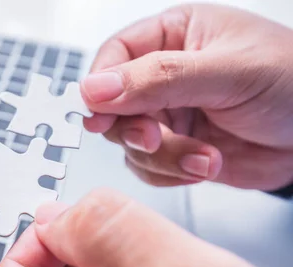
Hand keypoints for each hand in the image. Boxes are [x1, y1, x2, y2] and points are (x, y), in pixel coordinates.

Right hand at [81, 4, 292, 190]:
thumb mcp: (227, 71)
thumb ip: (159, 77)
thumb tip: (96, 87)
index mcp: (174, 36)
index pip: (115, 56)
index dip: (100, 87)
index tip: (100, 113)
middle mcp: (164, 76)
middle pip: (114, 106)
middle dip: (133, 130)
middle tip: (156, 139)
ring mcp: (170, 115)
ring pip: (130, 143)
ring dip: (163, 158)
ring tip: (204, 158)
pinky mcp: (178, 149)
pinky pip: (149, 168)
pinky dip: (172, 174)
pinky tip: (205, 166)